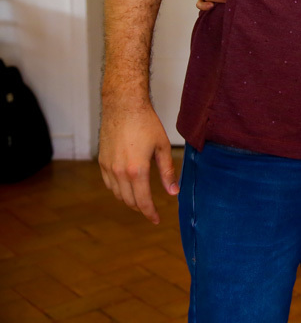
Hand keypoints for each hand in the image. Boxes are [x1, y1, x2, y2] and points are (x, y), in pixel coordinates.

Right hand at [98, 103, 176, 223]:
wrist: (123, 106)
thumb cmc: (145, 123)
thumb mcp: (162, 147)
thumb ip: (167, 171)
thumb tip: (173, 192)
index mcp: (137, 170)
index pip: (143, 201)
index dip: (150, 213)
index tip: (156, 220)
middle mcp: (119, 172)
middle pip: (129, 200)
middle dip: (141, 208)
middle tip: (151, 211)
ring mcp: (108, 167)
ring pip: (117, 194)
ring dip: (129, 200)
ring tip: (141, 200)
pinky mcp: (101, 161)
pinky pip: (109, 183)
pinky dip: (118, 190)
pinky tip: (127, 188)